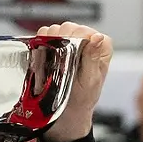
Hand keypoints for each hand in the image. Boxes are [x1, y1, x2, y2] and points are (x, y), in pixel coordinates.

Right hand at [35, 22, 112, 141]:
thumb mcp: (90, 81)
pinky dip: (41, 44)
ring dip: (50, 43)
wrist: (67, 113)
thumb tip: (97, 38)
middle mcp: (86, 41)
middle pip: (69, 28)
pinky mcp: (56, 46)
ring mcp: (70, 42)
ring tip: (52, 62)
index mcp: (101, 47)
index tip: (70, 55)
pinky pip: (45, 36)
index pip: (86, 31)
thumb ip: (93, 58)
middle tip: (59, 61)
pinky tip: (45, 58)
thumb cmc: (82, 100)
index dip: (75, 40)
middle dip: (61, 42)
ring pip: (56, 30)